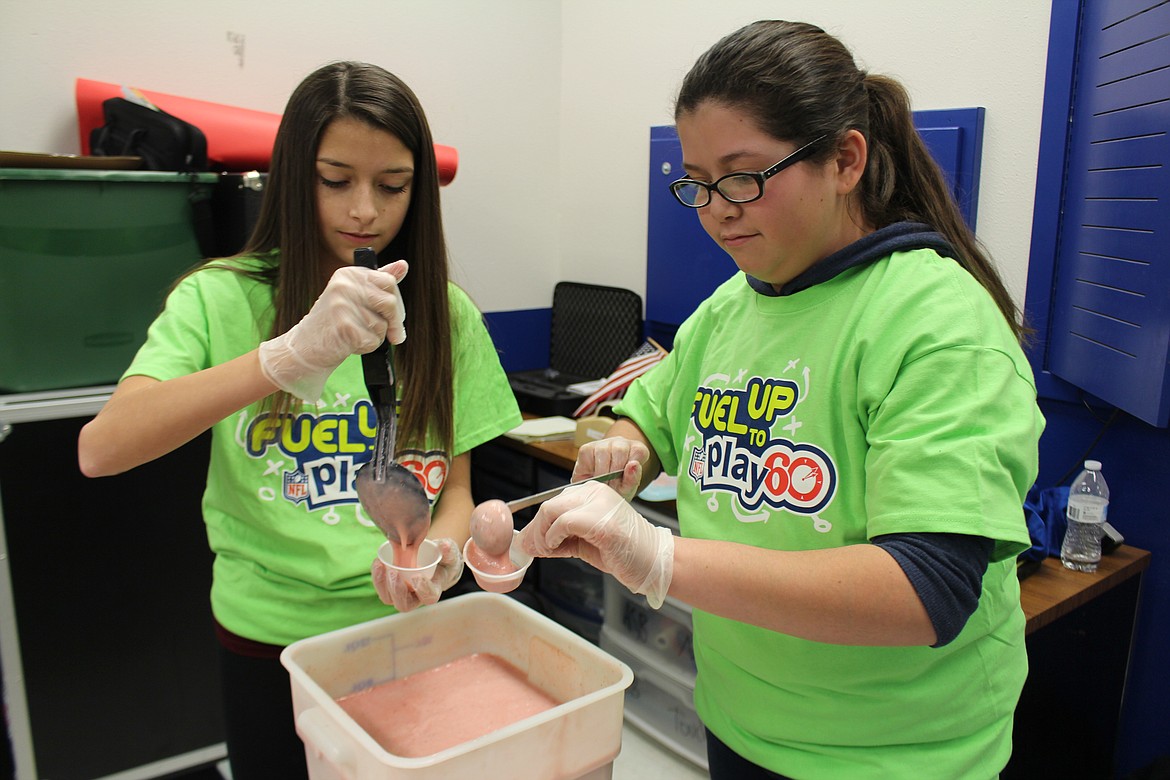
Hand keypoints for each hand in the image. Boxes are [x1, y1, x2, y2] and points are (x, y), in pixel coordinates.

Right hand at [258, 260, 407, 401]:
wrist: (305, 346)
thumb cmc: (334, 322)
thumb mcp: (356, 296)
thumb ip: (379, 281)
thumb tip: (403, 265)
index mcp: (348, 274)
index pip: (389, 282)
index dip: (398, 303)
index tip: (396, 316)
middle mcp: (344, 286)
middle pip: (390, 302)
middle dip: (395, 322)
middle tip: (393, 335)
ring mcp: (342, 306)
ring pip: (383, 324)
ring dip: (377, 336)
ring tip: (356, 334)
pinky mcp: (344, 327)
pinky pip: (373, 340)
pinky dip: (368, 347)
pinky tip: (351, 344)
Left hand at [371, 537, 462, 611]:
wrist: (434, 560)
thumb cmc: (444, 560)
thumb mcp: (451, 553)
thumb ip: (449, 551)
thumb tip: (444, 546)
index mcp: (434, 590)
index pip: (429, 597)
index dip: (423, 590)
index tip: (417, 577)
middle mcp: (416, 597)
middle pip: (404, 604)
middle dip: (396, 590)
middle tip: (393, 572)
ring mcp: (402, 593)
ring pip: (388, 598)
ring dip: (382, 584)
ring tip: (380, 565)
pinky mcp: (391, 586)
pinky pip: (381, 587)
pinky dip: (377, 576)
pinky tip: (377, 562)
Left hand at [518, 481, 672, 607]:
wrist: (654, 561)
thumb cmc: (623, 552)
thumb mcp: (584, 541)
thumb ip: (558, 538)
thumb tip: (527, 542)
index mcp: (592, 492)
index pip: (553, 501)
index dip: (537, 523)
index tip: (530, 542)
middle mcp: (595, 491)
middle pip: (548, 504)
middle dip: (534, 530)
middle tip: (532, 549)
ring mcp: (599, 504)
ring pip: (552, 511)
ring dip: (541, 535)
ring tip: (544, 550)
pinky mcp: (602, 521)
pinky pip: (564, 523)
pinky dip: (553, 537)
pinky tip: (556, 548)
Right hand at [572, 436, 649, 500]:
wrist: (598, 495)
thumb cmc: (616, 489)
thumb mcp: (628, 490)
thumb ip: (632, 479)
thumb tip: (633, 464)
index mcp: (637, 450)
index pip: (639, 452)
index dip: (630, 469)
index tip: (624, 482)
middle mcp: (621, 443)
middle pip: (620, 451)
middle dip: (614, 473)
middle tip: (611, 486)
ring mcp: (603, 443)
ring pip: (603, 451)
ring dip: (602, 472)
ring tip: (602, 483)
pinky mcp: (586, 448)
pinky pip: (588, 454)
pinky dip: (591, 469)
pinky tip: (594, 476)